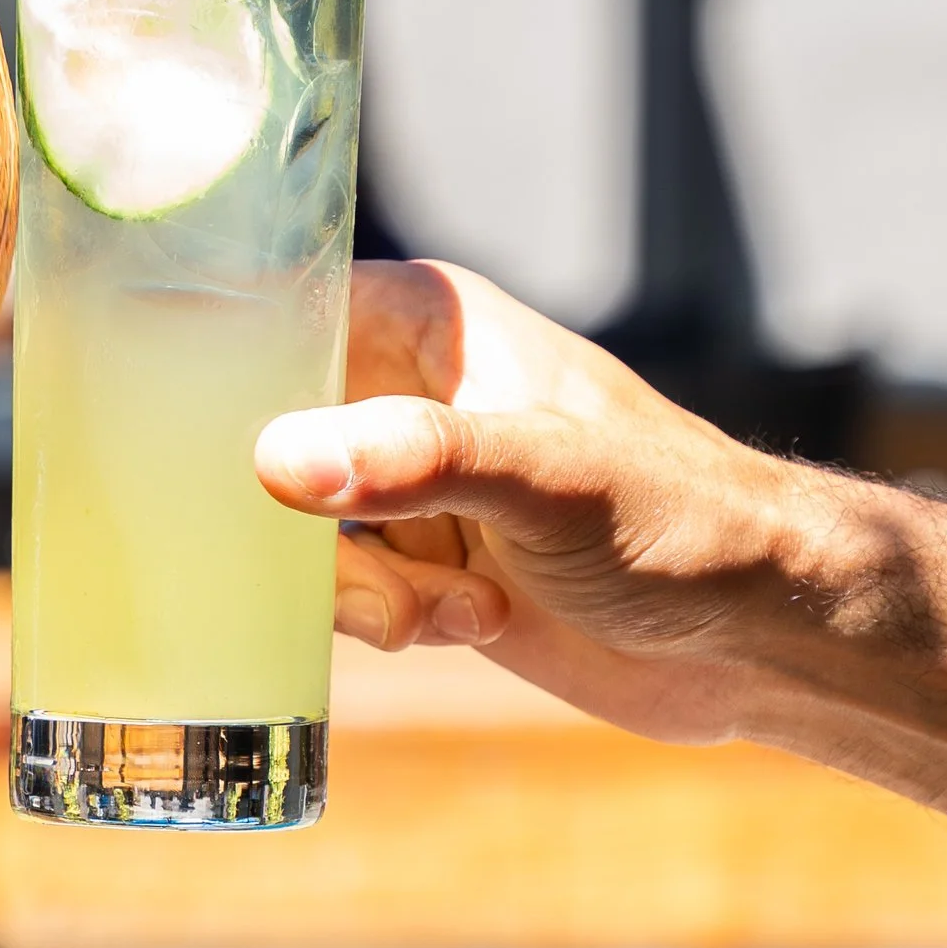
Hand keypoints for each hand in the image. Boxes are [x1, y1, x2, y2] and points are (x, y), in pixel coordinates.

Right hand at [255, 260, 842, 743]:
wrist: (752, 633)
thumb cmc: (680, 523)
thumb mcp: (548, 480)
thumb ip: (417, 462)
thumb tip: (278, 461)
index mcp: (426, 322)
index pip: (275, 314)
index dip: (222, 375)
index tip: (194, 445)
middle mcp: (402, 391)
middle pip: (266, 445)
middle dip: (306, 532)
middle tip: (383, 581)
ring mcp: (404, 484)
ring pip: (296, 535)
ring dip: (362, 593)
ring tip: (461, 608)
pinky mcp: (417, 565)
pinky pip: (335, 593)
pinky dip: (392, 624)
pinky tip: (474, 625)